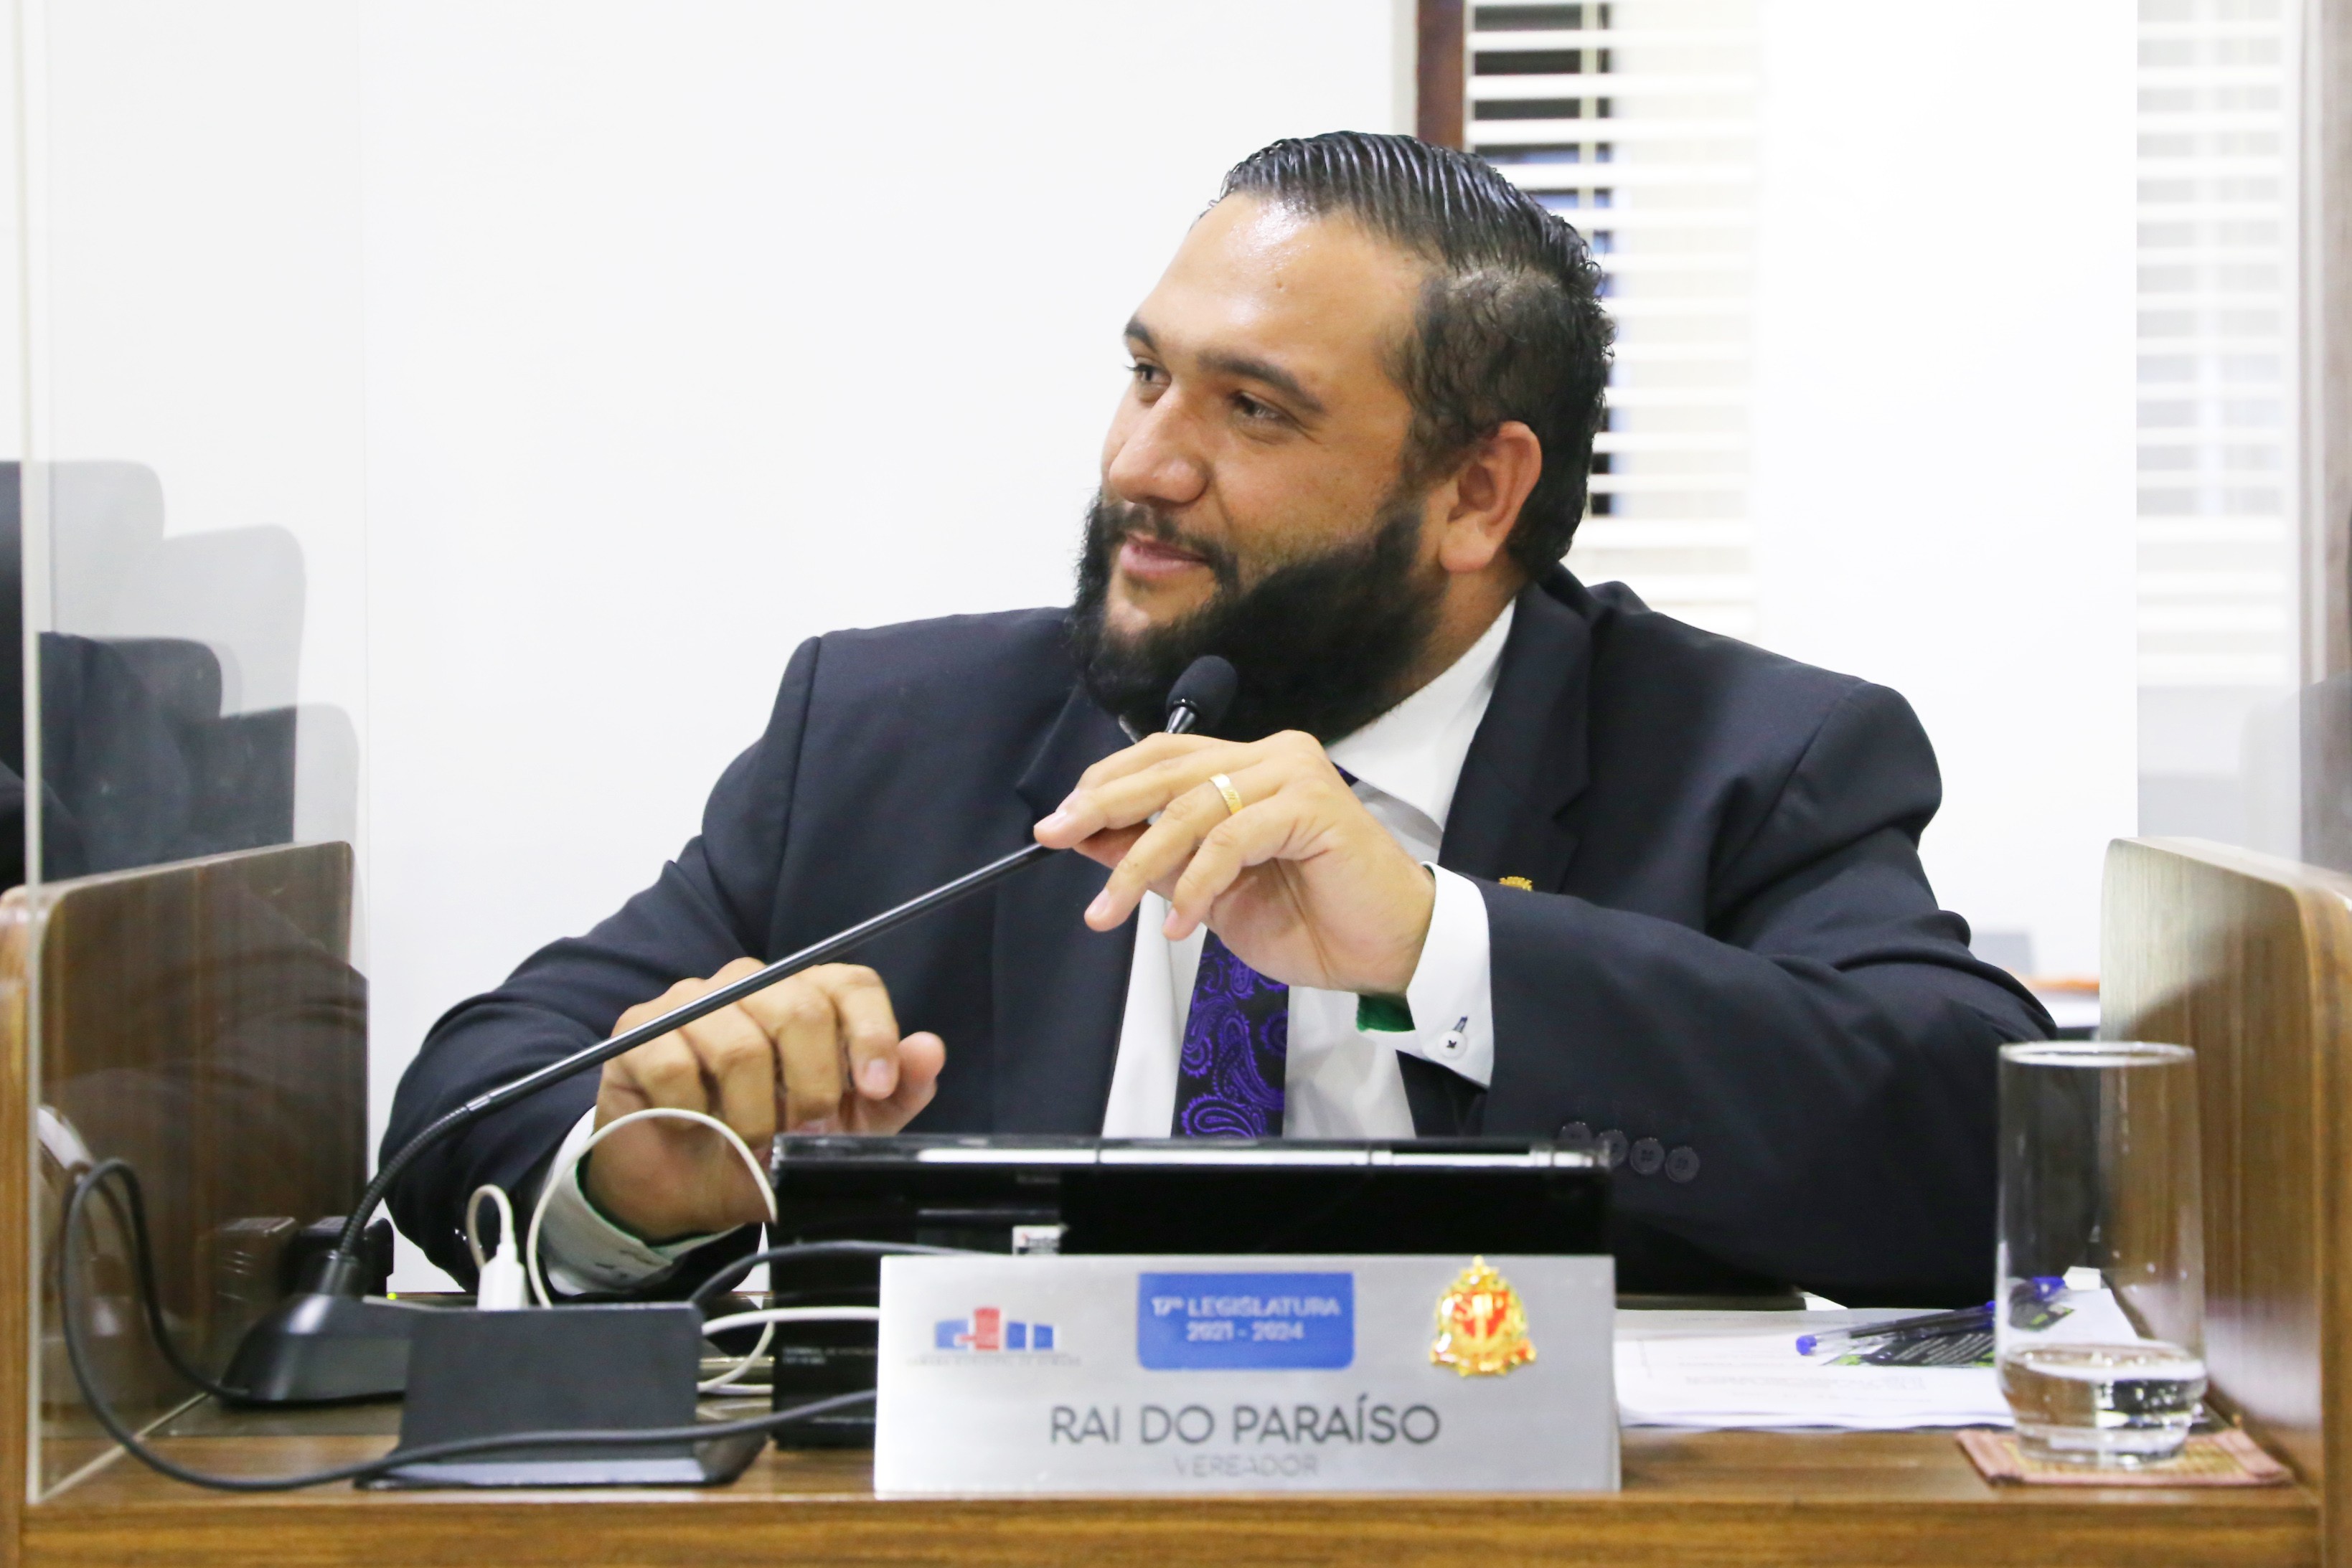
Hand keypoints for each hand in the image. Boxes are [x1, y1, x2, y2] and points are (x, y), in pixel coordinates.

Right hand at [583, 960, 943, 1241]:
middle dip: (813, 1087)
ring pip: (739, 1044)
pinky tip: (697, 1126)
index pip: (850, 983)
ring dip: (752, 1114)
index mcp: (805, 997)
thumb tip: (929, 1050)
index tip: (876, 1088)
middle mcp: (749, 985)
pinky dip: (694, 1112)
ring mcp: (690, 1002)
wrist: (684, 1188)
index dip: (872, 1033)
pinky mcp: (639, 1032)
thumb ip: (894, 1092)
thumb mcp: (843, 1131)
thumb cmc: (764, 1147)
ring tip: (751, 1142)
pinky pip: (675, 1065)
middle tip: (805, 1134)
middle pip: (799, 1008)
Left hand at [1033, 731, 1433, 994]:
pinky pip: (1231, 839)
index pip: (1160, 756)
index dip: (1104, 784)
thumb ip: (1156, 858)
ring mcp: (1294, 775)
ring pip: (1192, 806)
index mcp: (1248, 766)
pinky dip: (1196, 883)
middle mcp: (1271, 756)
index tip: (1056, 824)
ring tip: (1109, 911)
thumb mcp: (1207, 892)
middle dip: (1102, 806)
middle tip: (1054, 837)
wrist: (1386, 952)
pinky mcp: (1312, 805)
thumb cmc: (1310, 921)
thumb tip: (1086, 837)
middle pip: (1167, 770)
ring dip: (1139, 863)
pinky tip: (1179, 924)